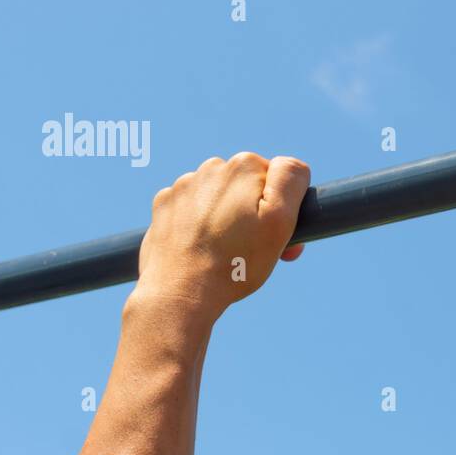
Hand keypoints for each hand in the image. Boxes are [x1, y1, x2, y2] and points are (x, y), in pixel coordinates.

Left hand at [133, 152, 310, 322]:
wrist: (180, 291)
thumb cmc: (236, 262)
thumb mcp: (279, 222)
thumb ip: (291, 180)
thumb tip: (289, 163)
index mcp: (244, 166)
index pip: (279, 178)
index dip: (283, 209)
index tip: (276, 237)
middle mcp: (212, 167)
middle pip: (247, 186)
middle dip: (253, 212)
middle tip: (252, 249)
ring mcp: (183, 185)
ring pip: (219, 197)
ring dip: (226, 217)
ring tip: (223, 250)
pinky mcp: (164, 204)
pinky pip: (191, 207)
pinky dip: (199, 223)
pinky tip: (200, 246)